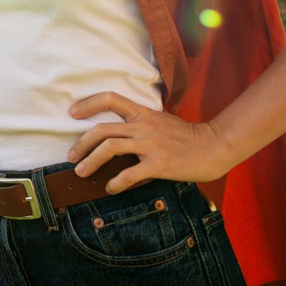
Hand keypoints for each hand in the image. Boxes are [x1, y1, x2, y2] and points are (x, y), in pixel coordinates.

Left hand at [67, 92, 234, 193]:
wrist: (214, 146)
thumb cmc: (186, 136)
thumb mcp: (160, 122)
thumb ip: (139, 125)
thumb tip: (116, 140)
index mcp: (143, 113)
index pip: (110, 98)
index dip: (88, 103)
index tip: (72, 113)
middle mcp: (143, 126)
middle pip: (102, 129)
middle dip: (81, 143)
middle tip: (71, 156)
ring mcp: (150, 144)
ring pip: (110, 148)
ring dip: (90, 161)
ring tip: (81, 172)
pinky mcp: (158, 164)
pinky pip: (129, 174)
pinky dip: (115, 182)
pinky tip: (110, 187)